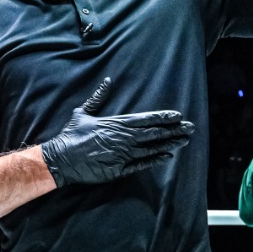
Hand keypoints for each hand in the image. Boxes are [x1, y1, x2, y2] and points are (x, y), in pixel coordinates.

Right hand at [39, 78, 194, 187]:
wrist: (61, 158)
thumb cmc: (72, 135)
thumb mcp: (83, 112)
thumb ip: (98, 97)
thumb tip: (107, 81)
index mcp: (117, 124)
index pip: (146, 119)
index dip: (163, 117)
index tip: (178, 115)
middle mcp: (123, 138)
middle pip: (154, 133)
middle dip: (173, 130)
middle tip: (190, 127)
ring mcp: (122, 154)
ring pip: (151, 148)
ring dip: (169, 144)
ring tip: (184, 141)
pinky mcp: (119, 169)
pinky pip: (141, 164)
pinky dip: (155, 160)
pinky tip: (167, 156)